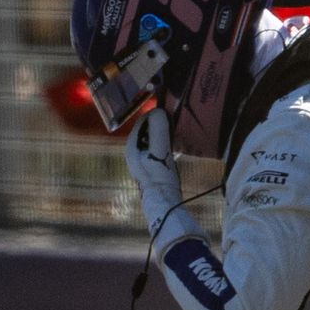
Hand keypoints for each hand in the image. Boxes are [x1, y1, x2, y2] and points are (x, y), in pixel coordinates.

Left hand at [126, 107, 183, 231]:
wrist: (164, 201)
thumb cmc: (160, 176)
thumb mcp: (160, 151)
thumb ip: (158, 131)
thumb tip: (158, 111)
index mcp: (131, 146)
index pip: (143, 120)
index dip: (156, 113)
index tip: (171, 109)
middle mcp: (134, 151)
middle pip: (148, 128)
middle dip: (161, 121)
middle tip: (177, 116)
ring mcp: (142, 159)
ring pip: (153, 137)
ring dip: (164, 131)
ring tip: (178, 127)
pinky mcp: (151, 165)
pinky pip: (158, 146)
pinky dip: (166, 141)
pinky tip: (176, 143)